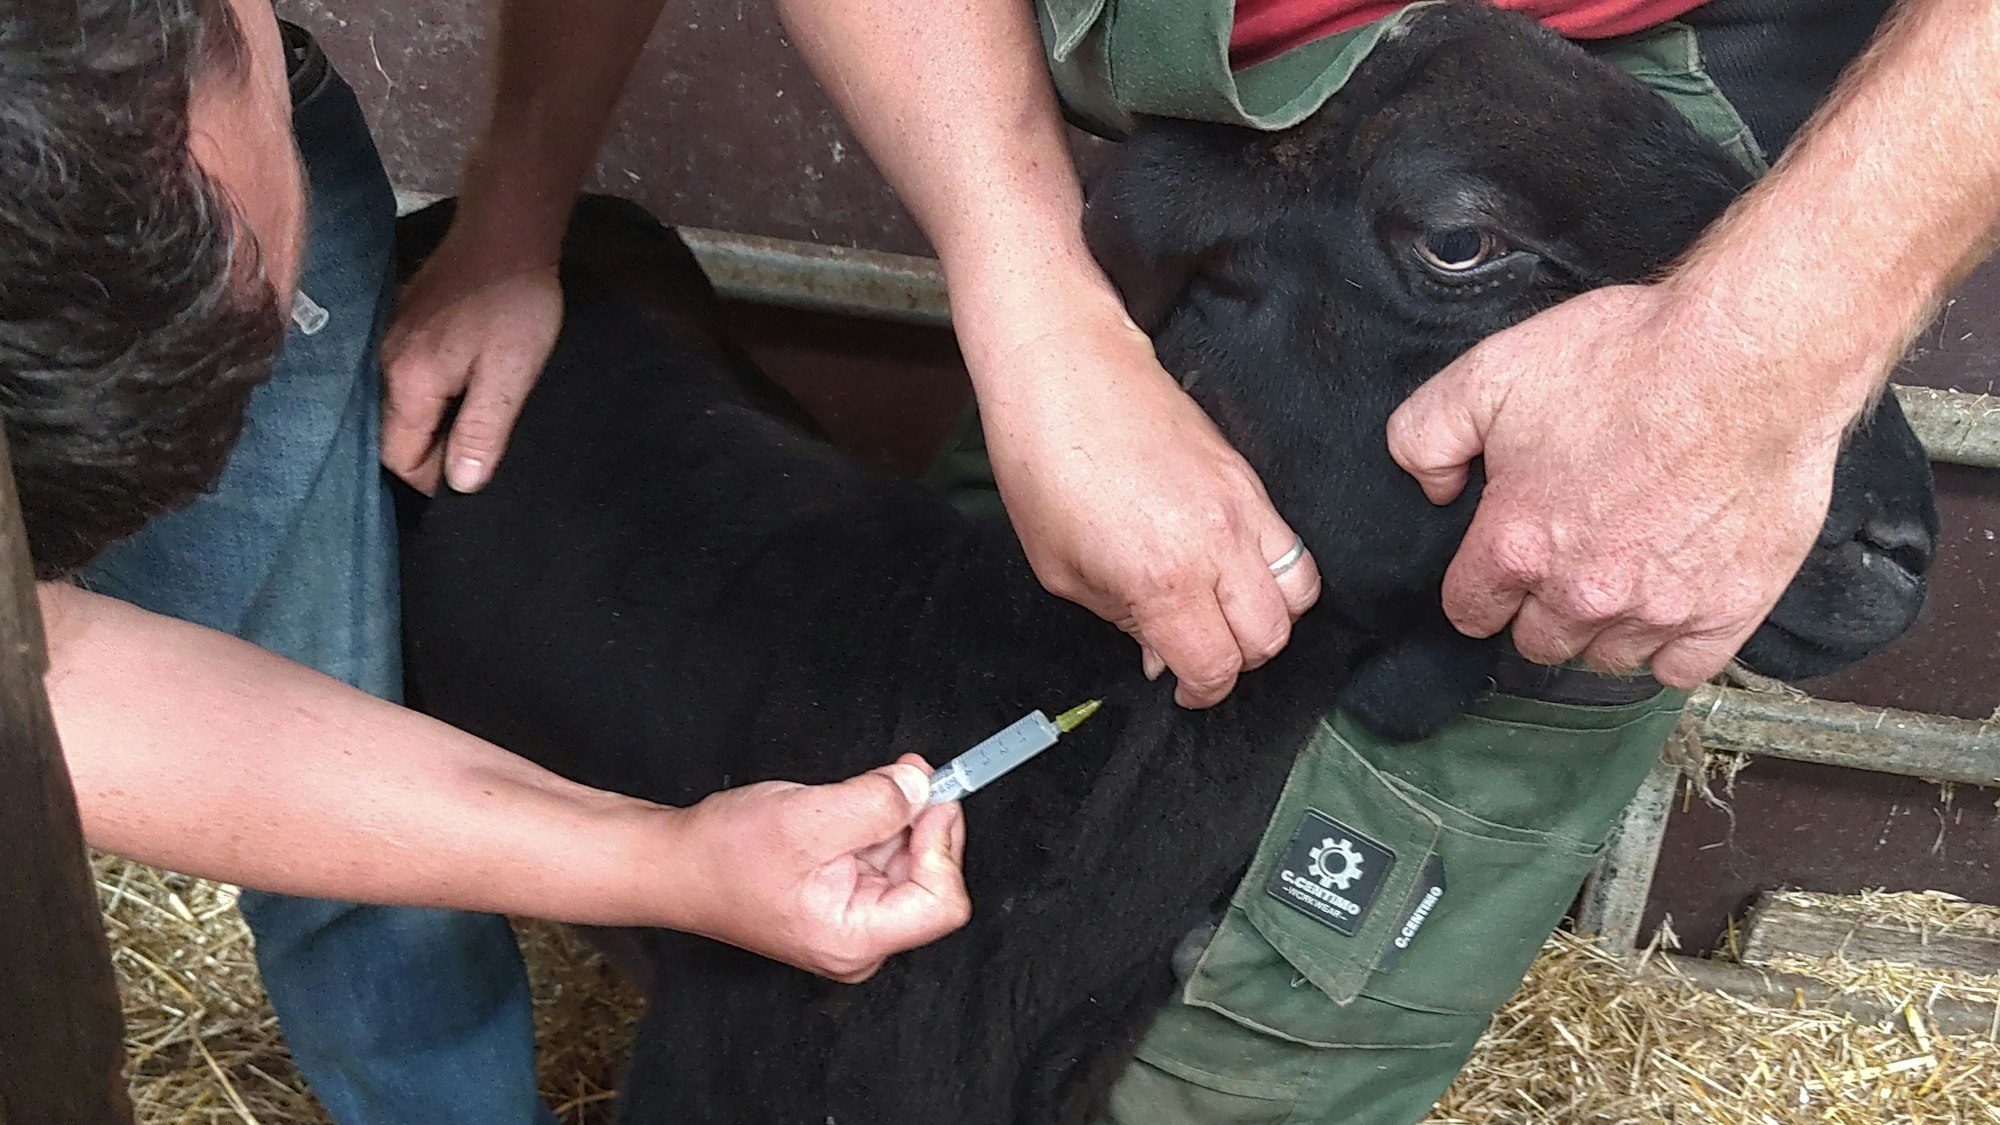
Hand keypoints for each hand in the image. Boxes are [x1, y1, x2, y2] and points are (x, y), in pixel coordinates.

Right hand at [380, 218, 562, 494]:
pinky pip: (402, 378)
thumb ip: (481, 431)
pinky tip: (458, 391)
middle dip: (427, 454)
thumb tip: (460, 485)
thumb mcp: (510, 375)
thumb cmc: (516, 306)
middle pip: (391, 433)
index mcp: (409, 382)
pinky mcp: (401, 324)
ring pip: (396, 406)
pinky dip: (426, 397)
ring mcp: (389, 340)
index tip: (469, 478)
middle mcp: (385, 364)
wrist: (507, 235)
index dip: (432, 479)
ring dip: (428, 425)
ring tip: (468, 426)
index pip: (399, 457)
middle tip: (472, 456)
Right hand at [672, 755, 969, 980]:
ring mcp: (855, 920)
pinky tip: (845, 809)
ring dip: (894, 819)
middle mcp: (861, 940)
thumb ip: (874, 803)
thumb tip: (923, 787)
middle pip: (932, 879)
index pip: (943, 903)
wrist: (674, 863)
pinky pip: (885, 856)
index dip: (942, 846)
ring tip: (850, 797)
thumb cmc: (721, 856)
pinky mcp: (846, 897)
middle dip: (918, 824)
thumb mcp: (805, 817)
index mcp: (855, 938)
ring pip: (910, 861)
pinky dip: (876, 823)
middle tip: (897, 780)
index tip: (928, 801)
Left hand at [976, 312, 1321, 707]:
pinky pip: (1292, 544)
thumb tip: (1159, 651)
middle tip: (1197, 652)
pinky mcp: (1249, 479)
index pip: (1215, 664)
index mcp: (1163, 579)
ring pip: (1299, 593)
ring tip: (1223, 614)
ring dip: (1268, 619)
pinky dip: (1275, 572)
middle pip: (1269, 637)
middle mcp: (1216, 546)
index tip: (1182, 688)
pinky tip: (1232, 569)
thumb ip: (1122, 620)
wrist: (1066, 371)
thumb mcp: (1062, 569)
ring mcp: (1243, 508)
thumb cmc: (1045, 463)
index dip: (1199, 690)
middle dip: (1236, 660)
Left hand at [1386, 283, 1855, 688]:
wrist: (1748, 358)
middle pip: (1537, 642)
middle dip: (1539, 608)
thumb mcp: (1487, 374)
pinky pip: (1681, 670)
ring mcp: (1658, 609)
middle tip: (1565, 558)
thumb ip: (1426, 436)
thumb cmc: (1625, 360)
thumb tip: (1433, 489)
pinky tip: (1671, 608)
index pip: (1469, 610)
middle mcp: (1581, 593)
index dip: (1479, 586)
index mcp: (1516, 546)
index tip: (1499, 563)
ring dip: (1603, 628)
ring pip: (1607, 656)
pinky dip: (1671, 649)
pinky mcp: (1729, 610)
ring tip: (1620, 575)